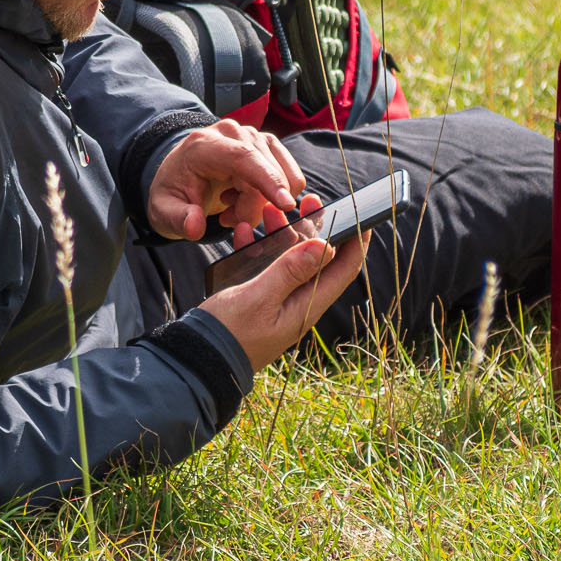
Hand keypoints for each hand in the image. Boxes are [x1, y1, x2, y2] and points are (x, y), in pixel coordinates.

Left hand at [147, 119, 305, 240]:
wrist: (179, 176)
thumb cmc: (173, 193)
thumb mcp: (165, 212)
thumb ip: (178, 219)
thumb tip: (195, 226)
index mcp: (203, 145)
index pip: (242, 157)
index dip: (267, 179)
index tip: (286, 205)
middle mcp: (231, 132)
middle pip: (264, 171)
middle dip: (253, 207)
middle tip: (227, 219)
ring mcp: (252, 135)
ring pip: (281, 175)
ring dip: (262, 203)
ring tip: (231, 207)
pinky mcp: (266, 144)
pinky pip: (288, 175)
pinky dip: (273, 195)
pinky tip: (244, 197)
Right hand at [197, 195, 369, 370]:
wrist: (200, 358)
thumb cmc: (229, 331)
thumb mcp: (259, 297)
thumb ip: (290, 271)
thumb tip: (326, 246)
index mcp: (307, 306)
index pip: (344, 270)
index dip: (355, 241)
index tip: (360, 214)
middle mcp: (299, 304)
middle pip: (318, 261)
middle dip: (315, 228)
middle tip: (308, 202)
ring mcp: (279, 302)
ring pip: (290, 261)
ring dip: (283, 235)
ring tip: (269, 210)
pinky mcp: (260, 300)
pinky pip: (267, 269)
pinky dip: (259, 249)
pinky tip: (245, 233)